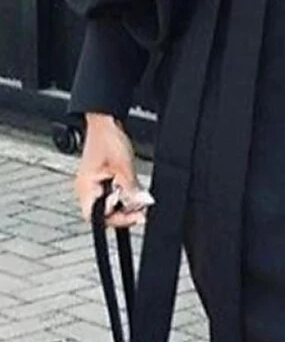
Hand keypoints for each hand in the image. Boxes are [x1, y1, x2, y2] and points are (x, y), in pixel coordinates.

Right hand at [75, 113, 153, 227]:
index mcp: (86, 188)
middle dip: (124, 213)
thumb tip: (140, 205)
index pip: (96, 217)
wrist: (106, 121)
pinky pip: (113, 195)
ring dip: (125, 204)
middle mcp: (86, 189)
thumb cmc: (107, 139)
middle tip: (141, 210)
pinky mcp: (102, 180)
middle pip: (104, 214)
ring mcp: (94, 185)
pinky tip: (134, 191)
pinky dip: (124, 196)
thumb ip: (131, 189)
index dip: (116, 220)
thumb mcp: (123, 167)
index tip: (135, 216)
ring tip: (140, 200)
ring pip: (110, 205)